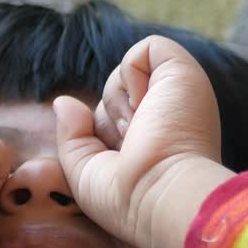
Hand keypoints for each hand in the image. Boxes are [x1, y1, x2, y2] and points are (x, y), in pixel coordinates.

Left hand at [54, 35, 233, 247]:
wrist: (160, 197)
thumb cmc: (126, 200)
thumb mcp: (86, 171)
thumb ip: (72, 136)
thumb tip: (64, 102)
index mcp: (155, 141)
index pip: (110, 120)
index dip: (103, 135)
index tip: (119, 162)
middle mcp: (168, 116)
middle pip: (114, 96)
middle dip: (108, 120)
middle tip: (129, 145)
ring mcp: (177, 94)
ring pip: (126, 73)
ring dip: (118, 101)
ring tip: (138, 129)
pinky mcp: (183, 72)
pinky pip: (147, 48)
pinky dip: (131, 72)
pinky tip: (142, 104)